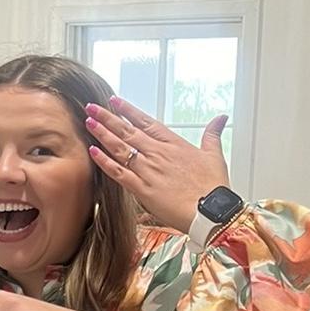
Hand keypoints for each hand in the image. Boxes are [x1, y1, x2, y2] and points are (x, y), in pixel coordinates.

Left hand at [87, 95, 229, 233]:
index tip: (114, 101)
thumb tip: (220, 118)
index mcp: (174, 144)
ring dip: (103, 134)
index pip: (146, 122)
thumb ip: (212, 135)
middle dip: (108, 117)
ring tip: (89, 122)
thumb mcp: (214, 155)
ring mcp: (148, 170)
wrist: (211, 210)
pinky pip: (118, 173)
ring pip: (120, 148)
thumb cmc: (213, 186)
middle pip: (128, 131)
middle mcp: (158, 154)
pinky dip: (105, 161)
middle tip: (92, 106)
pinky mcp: (142, 189)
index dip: (128, 110)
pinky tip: (93, 151)